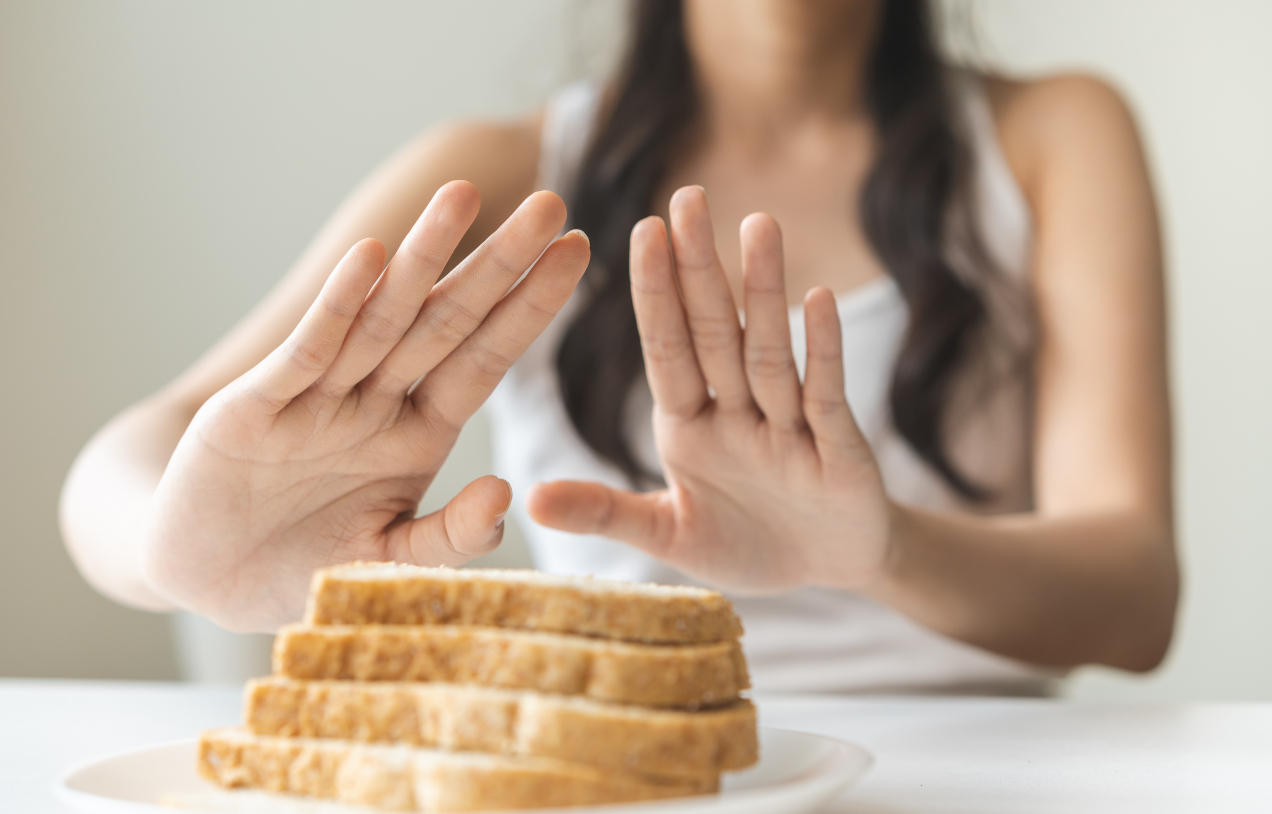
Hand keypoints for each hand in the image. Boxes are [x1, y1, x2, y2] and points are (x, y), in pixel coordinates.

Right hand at [141, 182, 589, 630]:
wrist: (208, 580)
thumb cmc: (306, 566)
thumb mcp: (390, 562)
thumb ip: (449, 535)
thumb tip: (505, 490)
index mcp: (418, 431)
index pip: (486, 358)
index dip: (531, 307)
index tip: (579, 254)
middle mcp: (376, 400)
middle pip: (448, 321)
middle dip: (500, 264)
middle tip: (552, 204)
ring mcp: (318, 396)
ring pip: (382, 318)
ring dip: (423, 258)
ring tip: (463, 196)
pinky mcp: (256, 407)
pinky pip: (307, 352)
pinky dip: (338, 306)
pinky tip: (372, 258)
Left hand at [527, 186, 889, 593]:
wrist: (828, 574)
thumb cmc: (746, 545)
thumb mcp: (668, 535)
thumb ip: (606, 512)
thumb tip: (528, 498)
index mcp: (689, 425)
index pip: (668, 349)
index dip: (656, 293)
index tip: (642, 231)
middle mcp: (737, 413)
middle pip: (715, 333)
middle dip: (700, 268)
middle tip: (688, 197)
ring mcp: (790, 428)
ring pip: (769, 352)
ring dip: (763, 293)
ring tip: (757, 224)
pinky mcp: (840, 451)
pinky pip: (826, 395)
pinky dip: (823, 350)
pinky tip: (818, 299)